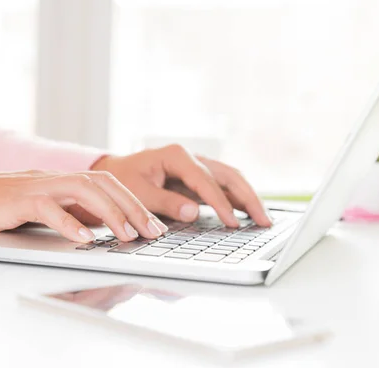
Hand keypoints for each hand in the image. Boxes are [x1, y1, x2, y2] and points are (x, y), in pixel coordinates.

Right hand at [0, 171, 167, 242]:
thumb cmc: (1, 206)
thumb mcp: (43, 208)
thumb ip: (68, 212)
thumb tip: (99, 230)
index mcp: (63, 180)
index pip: (108, 184)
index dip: (134, 202)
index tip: (153, 225)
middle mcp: (55, 178)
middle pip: (104, 184)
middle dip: (133, 207)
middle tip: (152, 232)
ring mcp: (38, 186)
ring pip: (83, 190)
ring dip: (110, 213)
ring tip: (127, 235)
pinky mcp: (18, 200)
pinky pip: (48, 208)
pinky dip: (69, 223)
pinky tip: (84, 239)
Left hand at [91, 145, 271, 227]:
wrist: (114, 172)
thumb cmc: (123, 181)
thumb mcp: (138, 194)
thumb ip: (165, 203)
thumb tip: (193, 212)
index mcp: (175, 156)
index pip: (205, 180)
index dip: (221, 203)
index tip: (232, 223)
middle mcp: (190, 157)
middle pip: (227, 175)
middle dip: (248, 197)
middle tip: (264, 220)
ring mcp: (196, 166)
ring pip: (230, 179)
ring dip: (248, 197)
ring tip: (264, 219)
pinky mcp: (197, 177)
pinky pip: (222, 186)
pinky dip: (237, 199)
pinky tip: (248, 213)